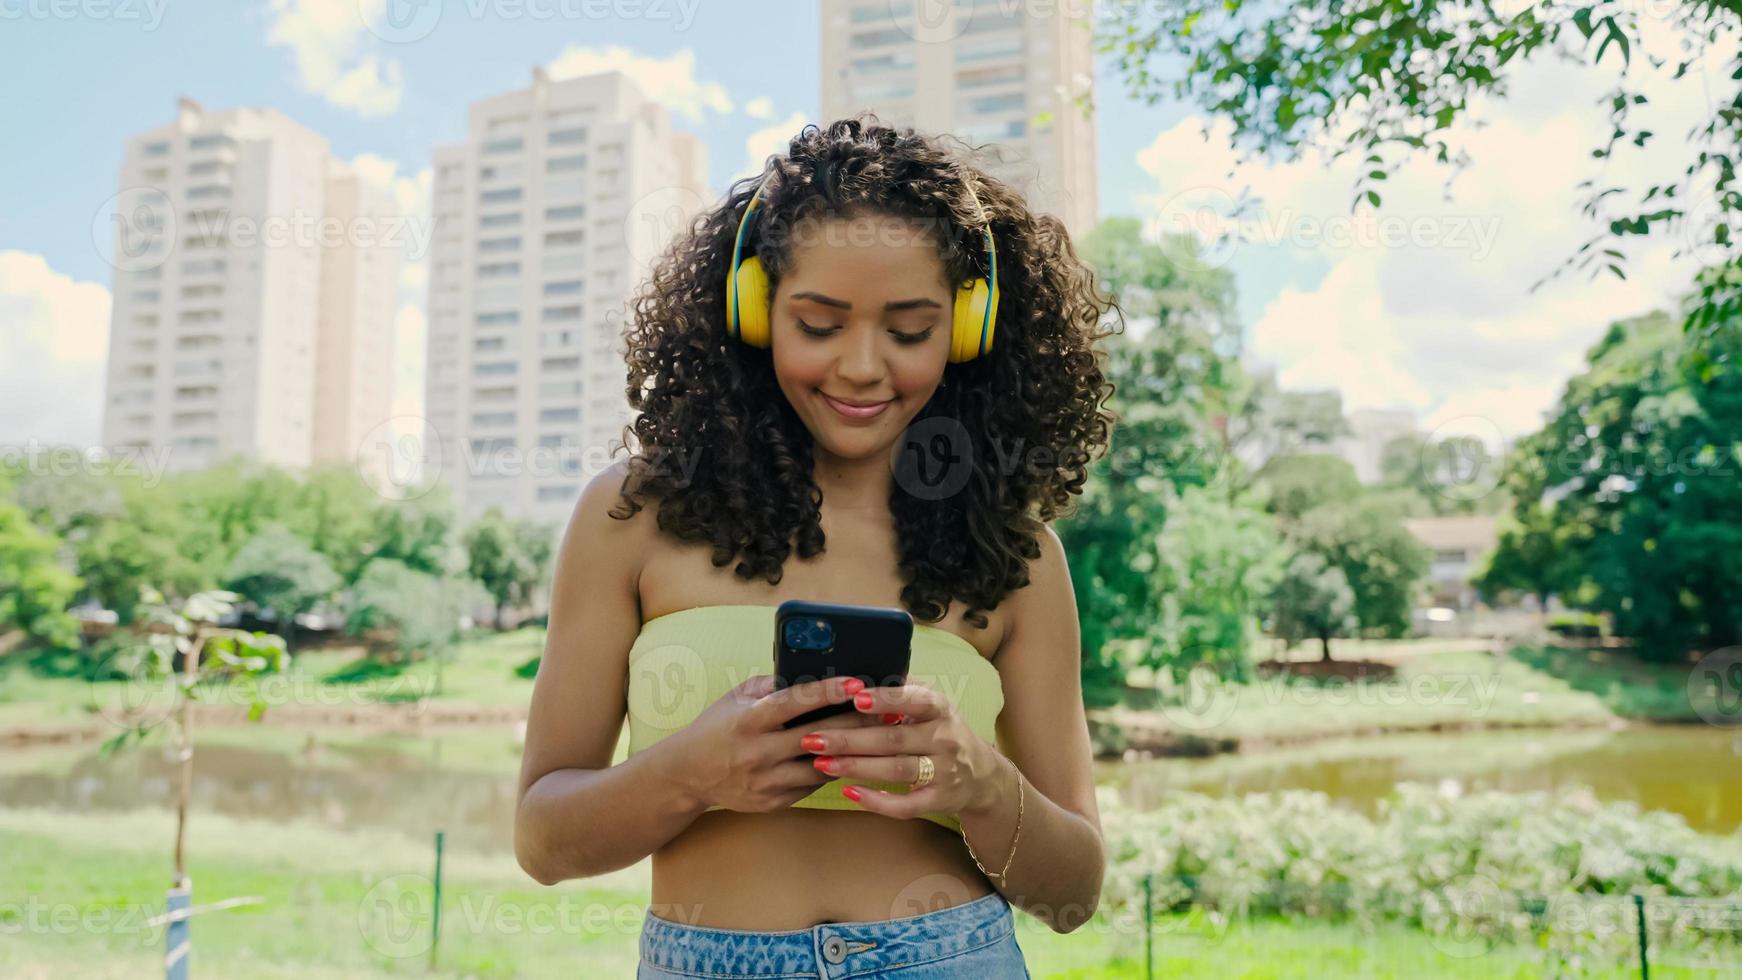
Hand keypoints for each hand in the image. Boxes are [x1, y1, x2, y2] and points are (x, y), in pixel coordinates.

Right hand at [667, 674, 884, 813]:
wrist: (687, 774)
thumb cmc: (717, 726)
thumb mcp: (737, 697)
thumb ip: (771, 685)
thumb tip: (811, 671)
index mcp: (749, 719)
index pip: (795, 702)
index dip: (828, 691)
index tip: (858, 683)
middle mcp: (758, 751)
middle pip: (818, 736)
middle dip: (856, 722)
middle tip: (887, 711)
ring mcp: (765, 781)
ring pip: (821, 767)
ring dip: (852, 752)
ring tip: (880, 738)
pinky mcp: (772, 802)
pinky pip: (811, 786)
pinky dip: (831, 771)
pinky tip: (854, 760)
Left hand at [797, 680, 1000, 819]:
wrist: (981, 775)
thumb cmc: (942, 731)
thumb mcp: (933, 704)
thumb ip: (904, 688)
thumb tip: (864, 668)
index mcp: (940, 709)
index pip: (914, 700)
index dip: (885, 700)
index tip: (855, 698)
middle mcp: (945, 738)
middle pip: (894, 739)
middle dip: (851, 739)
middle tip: (814, 738)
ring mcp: (944, 772)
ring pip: (896, 770)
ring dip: (856, 767)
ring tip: (822, 763)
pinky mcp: (938, 800)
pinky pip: (906, 805)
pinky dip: (877, 801)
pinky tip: (849, 793)